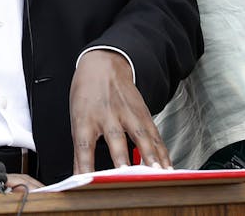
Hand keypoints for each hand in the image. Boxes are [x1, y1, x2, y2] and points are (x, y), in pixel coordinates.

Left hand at [70, 49, 169, 173]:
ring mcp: (127, 112)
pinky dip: (162, 152)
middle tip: (126, 175)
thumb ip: (80, 151)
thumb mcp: (77, 118)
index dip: (85, 164)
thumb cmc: (87, 94)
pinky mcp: (143, 114)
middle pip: (114, 138)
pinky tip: (167, 167)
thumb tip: (78, 178)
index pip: (83, 144)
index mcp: (85, 117)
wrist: (103, 64)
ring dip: (149, 156)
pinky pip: (154, 135)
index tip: (87, 181)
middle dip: (121, 158)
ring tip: (156, 173)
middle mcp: (107, 114)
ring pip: (140, 135)